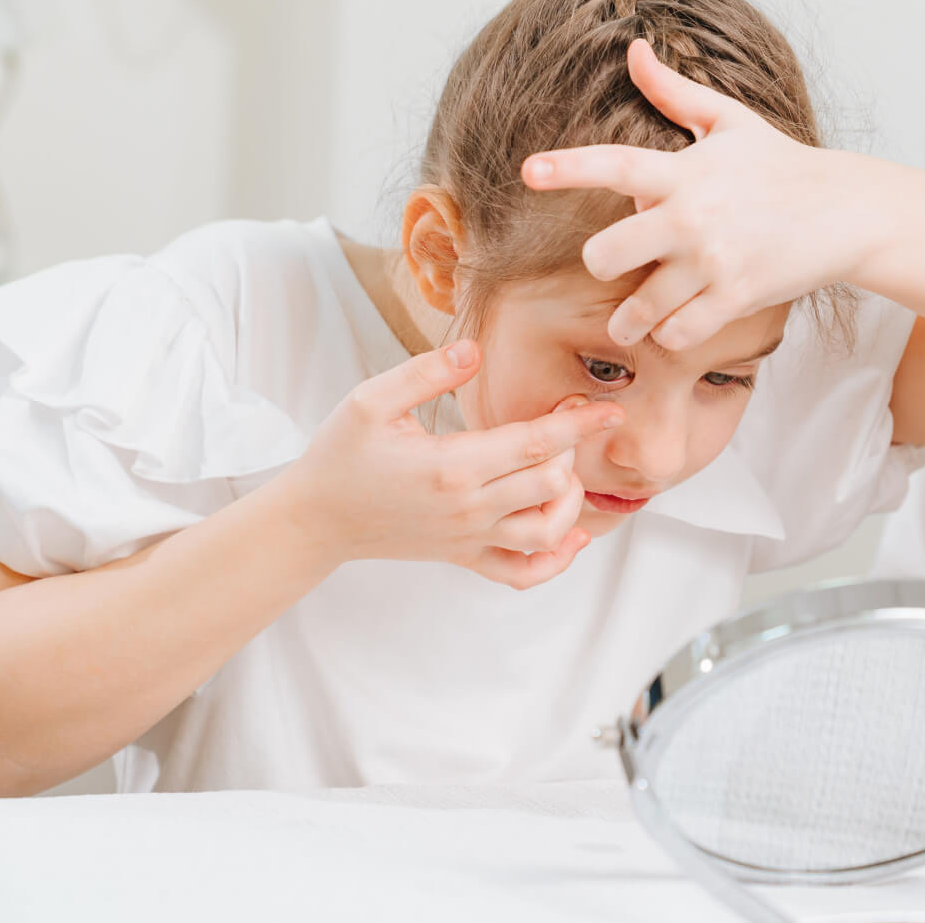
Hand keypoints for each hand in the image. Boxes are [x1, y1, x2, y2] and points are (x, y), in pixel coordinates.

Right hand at [281, 340, 623, 588]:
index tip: (609, 409)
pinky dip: (556, 561)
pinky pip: (523, 573)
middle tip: (568, 419)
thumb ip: (425, 373)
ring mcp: (469, 538)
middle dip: (572, 450)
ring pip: (548, 531)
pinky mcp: (465, 557)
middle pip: (551, 483)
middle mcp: (468, 508)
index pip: (535, 443)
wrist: (316, 519)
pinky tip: (570, 534)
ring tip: (564, 471)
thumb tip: (474, 350)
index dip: (578, 423)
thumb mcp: (370, 401)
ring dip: (571, 502)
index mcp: (451, 466)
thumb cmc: (340, 456)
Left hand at [521, 39, 869, 349]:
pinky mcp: (737, 297)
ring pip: (640, 308)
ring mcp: (714, 261)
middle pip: (606, 254)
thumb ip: (674, 93)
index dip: (569, 168)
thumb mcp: (730, 122)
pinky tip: (674, 325)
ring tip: (632, 321)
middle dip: (601, 264)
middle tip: (613, 266)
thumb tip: (634, 49)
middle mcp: (692, 217)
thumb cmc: (781, 165)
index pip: (616, 165)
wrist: (845, 211)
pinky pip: (680, 332)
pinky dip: (670, 335)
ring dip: (631, 320)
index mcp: (684, 171)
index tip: (529, 172)